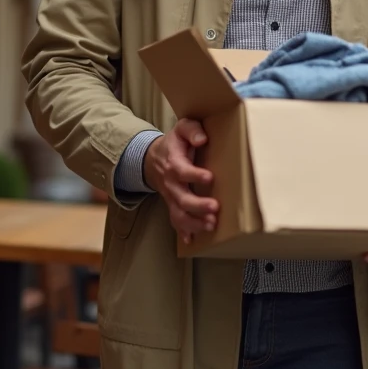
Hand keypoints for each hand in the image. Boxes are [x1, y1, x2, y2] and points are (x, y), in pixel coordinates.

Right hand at [144, 119, 218, 243]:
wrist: (152, 159)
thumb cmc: (175, 143)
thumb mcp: (182, 128)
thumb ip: (192, 130)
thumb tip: (202, 139)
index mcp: (174, 163)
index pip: (182, 171)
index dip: (194, 175)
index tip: (209, 177)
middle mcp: (171, 183)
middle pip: (182, 198)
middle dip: (198, 205)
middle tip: (214, 208)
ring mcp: (171, 197)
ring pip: (179, 213)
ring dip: (194, 222)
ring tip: (210, 225)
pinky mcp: (173, 205)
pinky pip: (175, 221)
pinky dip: (182, 232)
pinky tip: (191, 240)